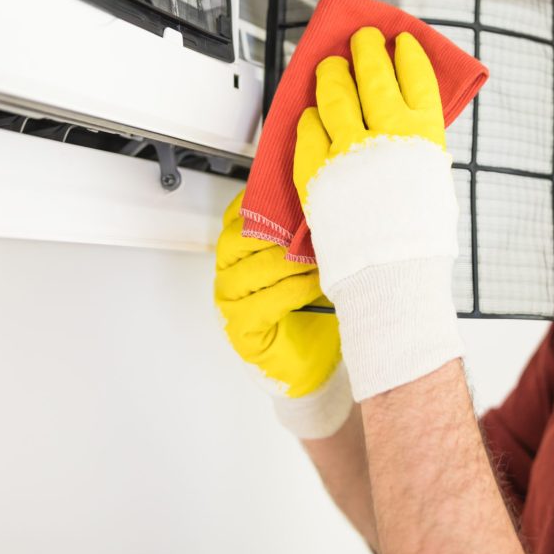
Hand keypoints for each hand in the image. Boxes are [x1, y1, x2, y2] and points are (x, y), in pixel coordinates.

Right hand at [213, 189, 351, 437]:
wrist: (318, 359)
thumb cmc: (315, 306)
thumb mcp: (313, 257)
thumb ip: (307, 230)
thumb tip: (324, 198)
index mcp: (240, 247)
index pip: (238, 212)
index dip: (267, 201)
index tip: (297, 193)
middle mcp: (229, 271)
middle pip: (241, 236)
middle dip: (279, 228)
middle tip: (312, 225)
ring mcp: (230, 301)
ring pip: (251, 267)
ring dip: (290, 259)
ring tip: (320, 256)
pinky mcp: (241, 329)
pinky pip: (264, 302)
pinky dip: (293, 289)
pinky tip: (316, 284)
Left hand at [292, 26, 462, 401]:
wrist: (391, 279)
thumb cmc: (419, 239)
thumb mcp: (432, 179)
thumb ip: (417, 144)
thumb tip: (404, 119)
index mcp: (423, 134)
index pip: (415, 75)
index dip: (405, 54)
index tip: (400, 43)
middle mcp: (386, 134)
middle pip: (371, 74)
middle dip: (365, 50)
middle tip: (362, 40)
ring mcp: (347, 150)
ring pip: (333, 94)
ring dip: (331, 75)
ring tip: (330, 67)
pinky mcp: (317, 170)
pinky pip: (307, 130)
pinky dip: (309, 118)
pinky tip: (312, 114)